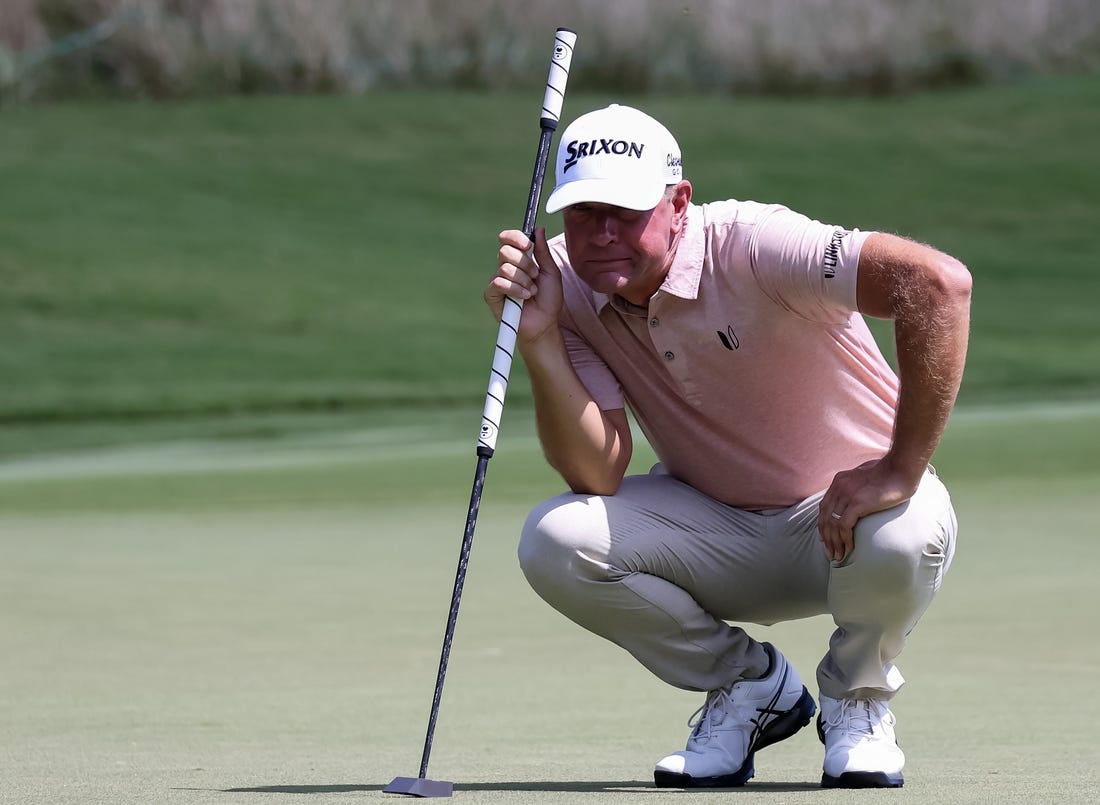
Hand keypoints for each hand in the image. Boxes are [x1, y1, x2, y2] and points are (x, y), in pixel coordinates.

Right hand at [485, 227, 563, 346]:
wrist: (544, 323)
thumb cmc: (548, 299)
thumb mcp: (551, 272)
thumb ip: (543, 251)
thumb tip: (538, 229)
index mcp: (518, 259)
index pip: (508, 239)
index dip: (515, 238)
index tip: (527, 245)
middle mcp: (505, 267)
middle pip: (505, 251)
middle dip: (525, 263)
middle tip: (535, 276)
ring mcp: (497, 281)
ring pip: (505, 268)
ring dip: (523, 280)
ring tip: (532, 291)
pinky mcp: (492, 295)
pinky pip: (499, 283)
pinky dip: (515, 289)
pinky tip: (524, 297)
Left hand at [817, 457, 922, 561]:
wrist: (901, 468)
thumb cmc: (890, 473)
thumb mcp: (865, 477)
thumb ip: (857, 486)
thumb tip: (858, 498)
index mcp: (839, 481)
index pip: (824, 508)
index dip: (823, 526)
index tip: (825, 540)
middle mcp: (839, 487)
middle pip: (824, 517)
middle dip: (826, 538)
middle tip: (830, 554)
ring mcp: (846, 495)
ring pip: (832, 524)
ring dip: (834, 543)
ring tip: (838, 556)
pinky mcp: (857, 503)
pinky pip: (844, 525)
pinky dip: (845, 539)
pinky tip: (849, 548)